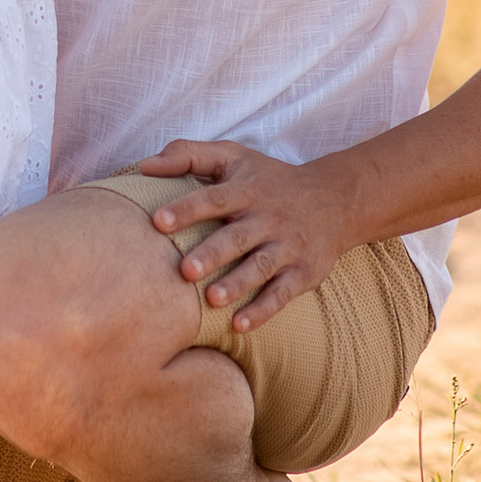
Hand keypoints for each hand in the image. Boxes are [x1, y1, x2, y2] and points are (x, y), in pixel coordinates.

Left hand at [132, 138, 361, 332]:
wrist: (336, 200)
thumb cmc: (269, 179)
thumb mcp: (234, 157)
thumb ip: (189, 156)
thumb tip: (144, 166)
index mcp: (247, 190)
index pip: (214, 198)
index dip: (186, 209)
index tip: (158, 221)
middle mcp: (268, 218)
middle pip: (236, 237)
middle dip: (211, 254)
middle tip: (184, 270)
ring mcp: (287, 246)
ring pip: (260, 267)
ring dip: (236, 284)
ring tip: (212, 300)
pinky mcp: (303, 272)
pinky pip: (282, 293)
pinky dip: (263, 310)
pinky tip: (239, 325)